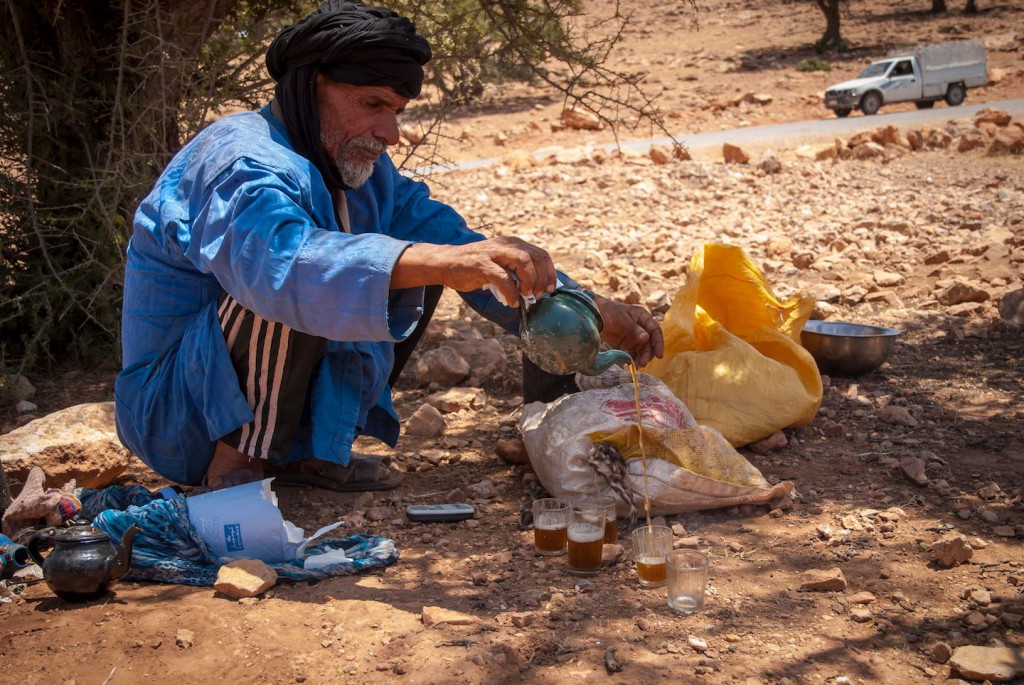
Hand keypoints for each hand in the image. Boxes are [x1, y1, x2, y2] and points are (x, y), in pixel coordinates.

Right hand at [392, 237, 556, 305]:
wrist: (447, 263)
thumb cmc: (475, 268)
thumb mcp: (500, 264)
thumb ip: (516, 271)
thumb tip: (536, 289)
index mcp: (512, 244)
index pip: (540, 253)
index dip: (550, 272)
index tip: (551, 288)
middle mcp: (505, 245)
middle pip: (535, 257)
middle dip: (542, 278)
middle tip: (538, 294)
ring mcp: (493, 253)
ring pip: (523, 262)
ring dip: (529, 282)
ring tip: (526, 296)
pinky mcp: (481, 264)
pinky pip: (503, 278)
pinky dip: (511, 292)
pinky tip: (512, 302)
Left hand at [593, 295, 664, 367]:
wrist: (593, 315)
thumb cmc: (608, 312)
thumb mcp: (621, 319)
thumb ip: (634, 329)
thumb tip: (646, 338)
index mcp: (643, 317)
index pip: (655, 331)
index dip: (658, 343)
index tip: (659, 355)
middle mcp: (642, 327)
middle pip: (650, 343)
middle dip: (648, 354)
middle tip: (642, 363)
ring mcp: (635, 336)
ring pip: (643, 349)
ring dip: (642, 358)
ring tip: (637, 367)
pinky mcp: (627, 343)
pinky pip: (634, 353)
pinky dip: (634, 359)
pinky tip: (632, 366)